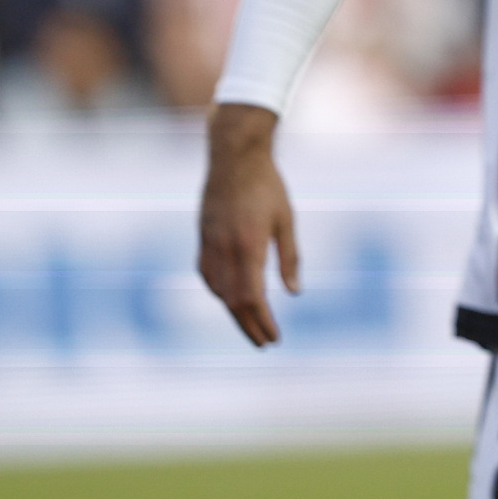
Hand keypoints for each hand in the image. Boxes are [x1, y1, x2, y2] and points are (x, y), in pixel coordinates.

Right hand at [196, 103, 298, 346]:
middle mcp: (226, 250)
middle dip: (249, 326)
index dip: (262, 322)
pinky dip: (219, 292)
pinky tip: (229, 298)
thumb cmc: (267, 185)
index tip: (273, 338)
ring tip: (251, 325)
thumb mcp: (286, 220)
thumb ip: (290, 257)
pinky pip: (207, 275)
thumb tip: (294, 293)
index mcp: (249, 246)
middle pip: (234, 301)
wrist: (234, 156)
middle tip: (264, 343)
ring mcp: (210, 244)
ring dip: (234, 312)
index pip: (253, 298)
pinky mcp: (203, 237)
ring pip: (218, 291)